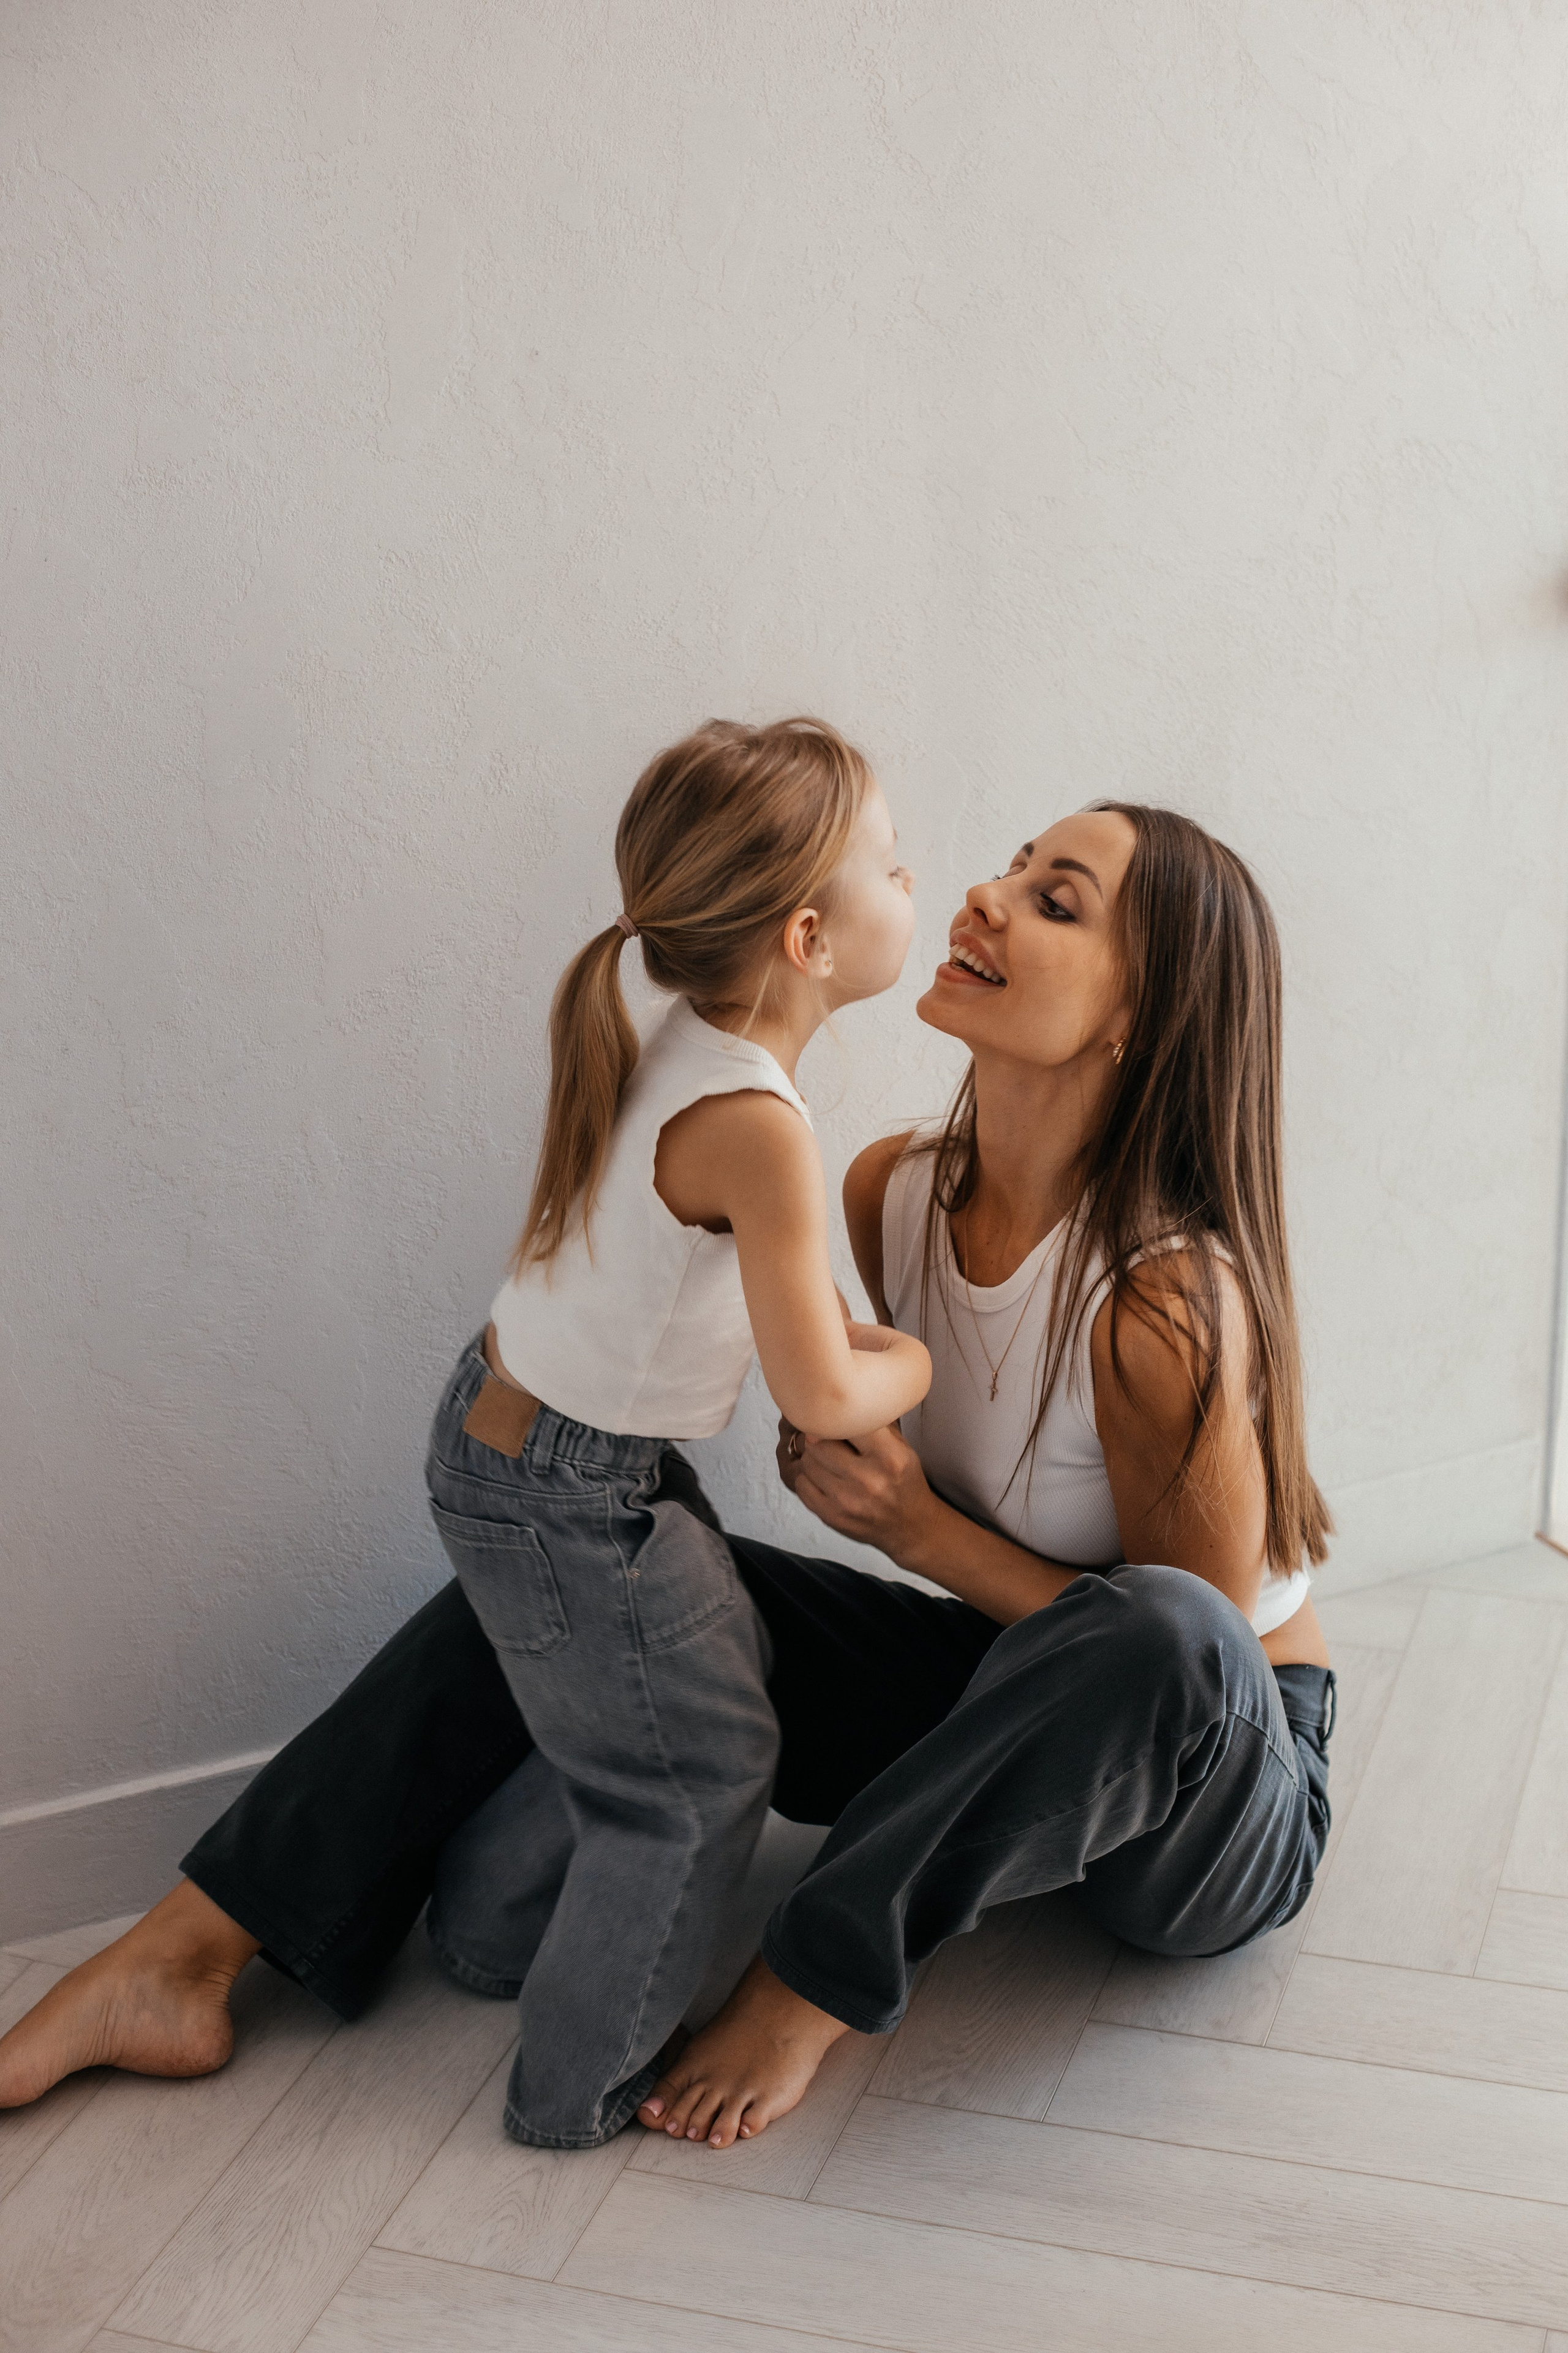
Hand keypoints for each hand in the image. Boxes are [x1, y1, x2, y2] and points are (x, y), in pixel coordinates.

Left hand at [776, 1416, 935, 1564]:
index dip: (837, 1417)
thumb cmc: (903, 1481)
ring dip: (812, 1457)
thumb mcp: (902, 1448)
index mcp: (890, 1456)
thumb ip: (876, 1424)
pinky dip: (807, 1477)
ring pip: (808, 1462)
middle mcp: (869, 1479)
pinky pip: (802, 1485)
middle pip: (819, 1442)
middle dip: (819, 1437)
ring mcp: (848, 1500)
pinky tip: (822, 1477)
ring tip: (825, 1458)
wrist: (910, 1526)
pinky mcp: (832, 1516)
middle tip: (825, 1437)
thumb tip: (848, 1396)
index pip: (848, 1422)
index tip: (834, 1416)